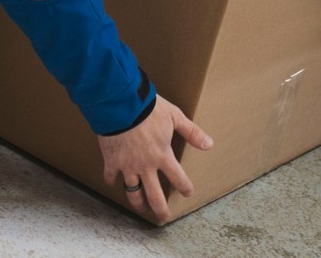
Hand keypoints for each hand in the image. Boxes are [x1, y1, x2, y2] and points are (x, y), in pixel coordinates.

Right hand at [98, 95, 212, 222]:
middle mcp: (146, 166)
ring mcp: (128, 166)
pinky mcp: (111, 162)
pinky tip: (113, 184)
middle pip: (154, 195)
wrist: (121, 104)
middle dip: (160, 209)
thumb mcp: (174, 116)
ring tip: (141, 209)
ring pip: (133, 192)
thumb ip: (191, 132)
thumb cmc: (148, 108)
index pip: (178, 178)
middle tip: (164, 217)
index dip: (185, 187)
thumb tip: (209, 144)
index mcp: (162, 155)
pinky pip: (111, 177)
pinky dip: (112, 181)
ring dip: (138, 203)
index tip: (188, 193)